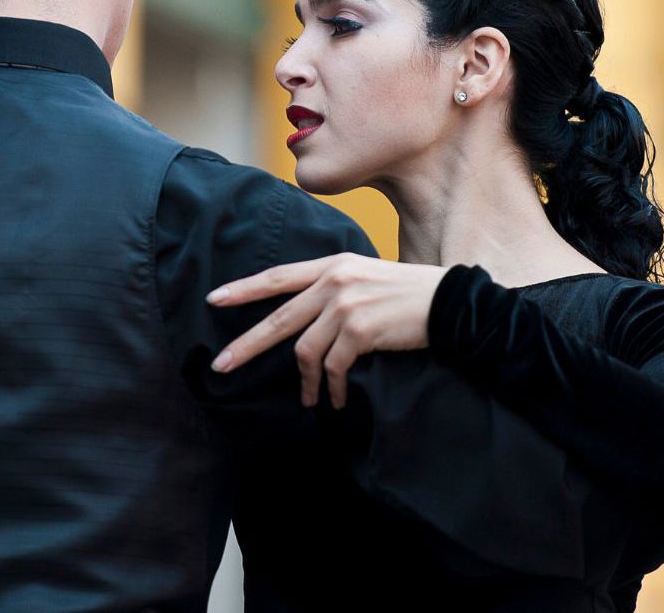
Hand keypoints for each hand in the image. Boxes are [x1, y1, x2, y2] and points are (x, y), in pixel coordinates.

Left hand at [206, 253, 447, 408]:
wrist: (449, 304)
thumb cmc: (408, 295)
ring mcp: (346, 304)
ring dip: (305, 381)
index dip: (244, 288)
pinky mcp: (360, 329)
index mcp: (332, 264)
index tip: (214, 299)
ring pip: (305, 350)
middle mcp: (334, 280)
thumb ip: (334, 287)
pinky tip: (337, 399)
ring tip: (310, 398)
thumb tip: (303, 318)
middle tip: (222, 365)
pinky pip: (333, 367)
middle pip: (278, 318)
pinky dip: (332, 388)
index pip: (278, 276)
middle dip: (246, 345)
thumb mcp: (366, 277)